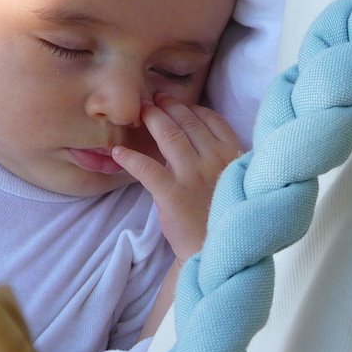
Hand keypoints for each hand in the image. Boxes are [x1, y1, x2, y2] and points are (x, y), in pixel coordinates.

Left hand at [112, 93, 240, 261]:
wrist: (215, 253)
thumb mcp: (233, 180)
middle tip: (153, 99)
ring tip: (140, 111)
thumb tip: (196, 135)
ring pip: (170, 136)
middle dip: (169, 106)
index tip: (179, 103)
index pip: (213, 121)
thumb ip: (220, 158)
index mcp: (233, 157)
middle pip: (188, 123)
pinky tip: (118, 152)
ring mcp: (194, 176)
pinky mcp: (173, 194)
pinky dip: (130, 158)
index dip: (193, 109)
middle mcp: (215, 161)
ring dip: (153, 119)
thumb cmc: (222, 216)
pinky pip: (147, 169)